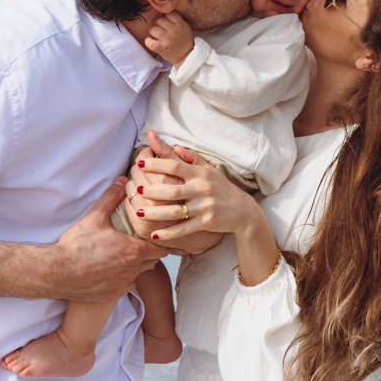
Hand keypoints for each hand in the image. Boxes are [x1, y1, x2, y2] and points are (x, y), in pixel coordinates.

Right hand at [47, 178, 166, 301]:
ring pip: (140, 274)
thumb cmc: (76, 245)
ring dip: (136, 265)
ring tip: (124, 254)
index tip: (154, 234)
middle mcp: (132, 270)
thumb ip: (111, 197)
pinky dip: (124, 277)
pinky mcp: (113, 295)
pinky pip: (126, 285)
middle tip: (139, 241)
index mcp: (133, 251)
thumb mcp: (94, 217)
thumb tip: (122, 181)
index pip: (161, 248)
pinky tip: (112, 268)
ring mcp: (123, 285)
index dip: (159, 240)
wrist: (56, 272)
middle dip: (149, 251)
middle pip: (153, 261)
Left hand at [132, 141, 264, 242]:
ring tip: (139, 212)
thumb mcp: (210, 170)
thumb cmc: (222, 188)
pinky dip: (169, 233)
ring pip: (176, 211)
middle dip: (152, 190)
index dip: (157, 164)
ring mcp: (205, 207)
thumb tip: (174, 146)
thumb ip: (192, 158)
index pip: (175, 165)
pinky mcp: (207, 222)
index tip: (140, 163)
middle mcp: (203, 189)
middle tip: (137, 190)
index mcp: (201, 173)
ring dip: (155, 213)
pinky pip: (184, 229)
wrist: (244, 211)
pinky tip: (154, 234)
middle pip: (172, 190)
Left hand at [145, 12, 193, 65]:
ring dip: (153, 32)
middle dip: (158, 24)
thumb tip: (163, 11)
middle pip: (159, 20)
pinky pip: (150, 42)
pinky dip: (148, 41)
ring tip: (156, 35)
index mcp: (180, 24)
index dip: (165, 17)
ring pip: (153, 29)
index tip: (166, 23)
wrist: (186, 55)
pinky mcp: (163, 49)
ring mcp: (168, 40)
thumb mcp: (184, 26)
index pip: (168, 13)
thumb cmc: (183, 39)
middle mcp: (175, 31)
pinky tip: (150, 41)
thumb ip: (176, 19)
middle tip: (161, 29)